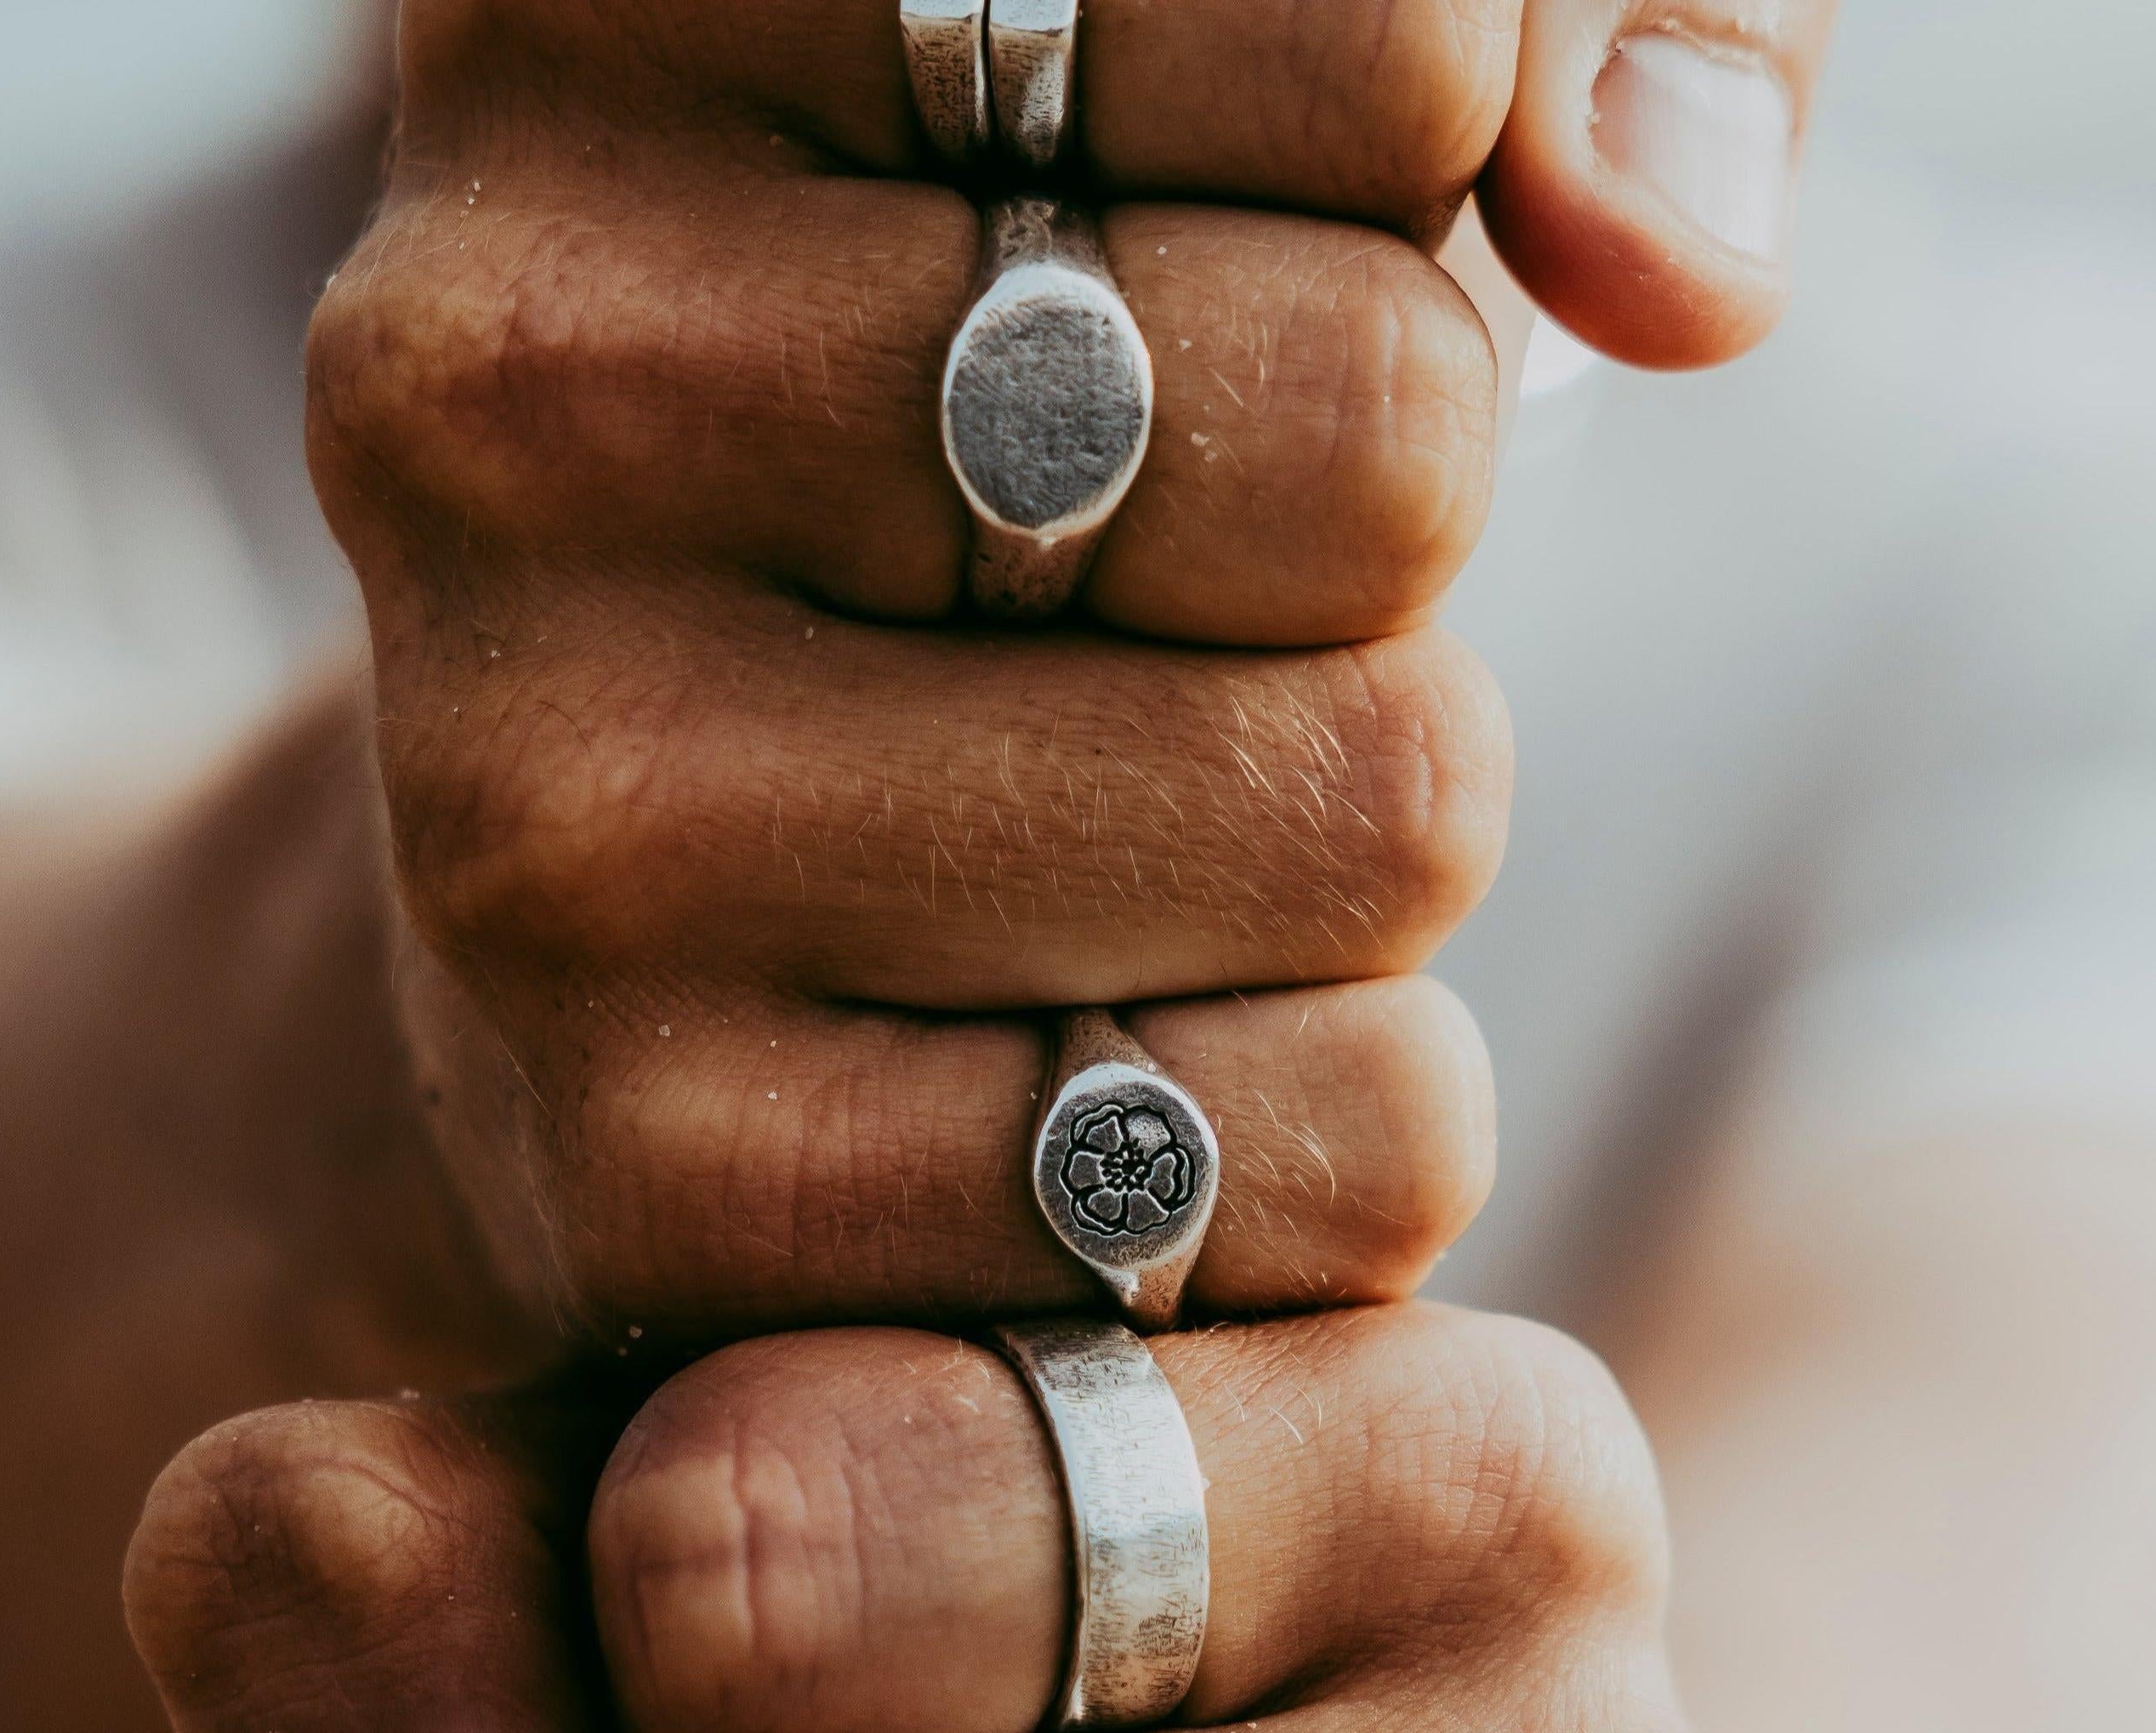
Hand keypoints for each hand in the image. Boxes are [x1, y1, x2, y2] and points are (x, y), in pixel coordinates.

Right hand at [298, 0, 1834, 1361]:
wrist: (583, 884)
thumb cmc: (930, 463)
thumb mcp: (1181, 114)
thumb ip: (1507, 19)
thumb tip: (1684, 273)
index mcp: (603, 1)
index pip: (1362, 31)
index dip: (1409, 154)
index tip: (1203, 235)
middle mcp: (496, 374)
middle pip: (1384, 436)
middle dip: (1378, 541)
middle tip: (1142, 591)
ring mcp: (543, 796)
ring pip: (1383, 811)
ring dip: (1356, 843)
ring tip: (1106, 832)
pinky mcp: (662, 1168)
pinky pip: (1329, 1145)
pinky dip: (1334, 1128)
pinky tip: (1107, 1065)